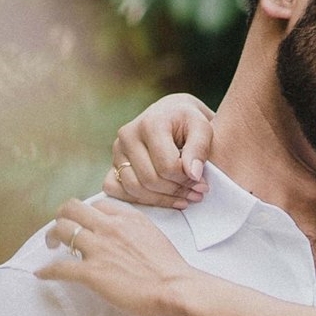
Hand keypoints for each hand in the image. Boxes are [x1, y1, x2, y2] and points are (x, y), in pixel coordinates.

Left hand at [38, 198, 194, 315]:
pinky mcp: (91, 272)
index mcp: (128, 218)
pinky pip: (60, 267)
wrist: (176, 290)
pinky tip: (41, 274)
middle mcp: (110, 227)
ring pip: (62, 230)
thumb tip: (126, 242)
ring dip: (52, 237)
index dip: (88, 214)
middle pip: (72, 208)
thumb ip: (136, 233)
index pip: (98, 204)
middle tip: (61, 230)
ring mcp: (99, 248)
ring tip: (51, 246)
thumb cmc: (172, 271)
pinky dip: (47, 270)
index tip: (85, 224)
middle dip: (62, 217)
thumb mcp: (155, 238)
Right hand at [104, 93, 213, 208]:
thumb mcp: (203, 128)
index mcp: (150, 124)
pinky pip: (115, 190)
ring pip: (133, 188)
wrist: (171, 115)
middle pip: (150, 180)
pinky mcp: (112, 163)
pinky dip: (138, 200)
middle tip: (196, 193)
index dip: (186, 180)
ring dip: (160, 200)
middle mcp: (128, 135)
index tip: (202, 182)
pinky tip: (161, 199)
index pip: (167, 166)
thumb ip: (200, 148)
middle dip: (176, 191)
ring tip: (184, 198)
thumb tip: (193, 174)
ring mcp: (117, 150)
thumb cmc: (189, 122)